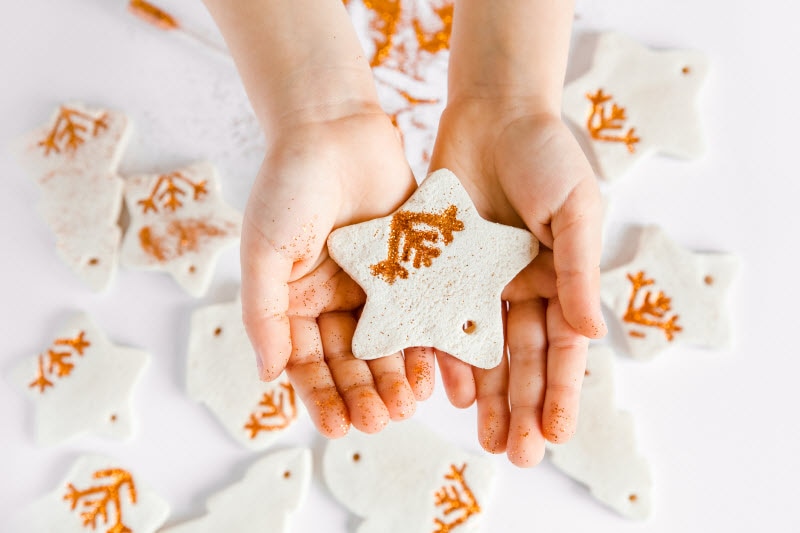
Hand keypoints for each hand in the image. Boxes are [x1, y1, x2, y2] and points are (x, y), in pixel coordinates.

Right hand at [241, 105, 434, 437]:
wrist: (333, 129)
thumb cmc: (287, 186)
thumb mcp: (264, 252)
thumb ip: (264, 313)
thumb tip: (268, 374)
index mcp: (296, 303)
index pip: (308, 363)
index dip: (322, 396)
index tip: (338, 427)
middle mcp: (335, 301)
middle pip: (351, 361)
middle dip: (364, 393)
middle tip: (381, 421)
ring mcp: (375, 286)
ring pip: (388, 344)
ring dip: (396, 377)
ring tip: (409, 406)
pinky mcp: (410, 268)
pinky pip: (420, 311)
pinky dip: (426, 341)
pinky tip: (435, 368)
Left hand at [427, 100, 606, 465]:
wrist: (492, 112)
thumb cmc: (545, 155)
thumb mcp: (574, 210)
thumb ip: (577, 271)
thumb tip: (590, 334)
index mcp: (559, 281)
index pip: (562, 349)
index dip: (561, 393)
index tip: (555, 436)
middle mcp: (520, 289)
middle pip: (522, 359)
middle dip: (522, 407)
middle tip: (516, 454)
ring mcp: (478, 282)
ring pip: (482, 349)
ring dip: (486, 395)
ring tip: (484, 436)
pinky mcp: (440, 268)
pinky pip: (440, 317)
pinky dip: (444, 352)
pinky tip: (445, 388)